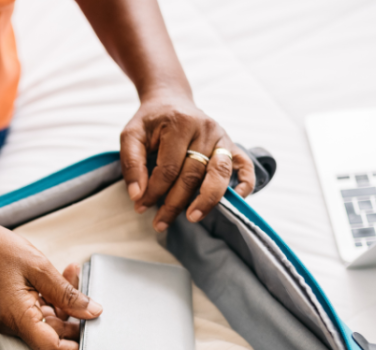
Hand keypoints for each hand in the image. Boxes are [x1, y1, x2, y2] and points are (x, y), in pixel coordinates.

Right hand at [0, 226, 100, 349]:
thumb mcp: (40, 268)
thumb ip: (68, 294)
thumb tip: (91, 311)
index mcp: (17, 316)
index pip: (50, 347)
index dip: (74, 349)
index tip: (93, 344)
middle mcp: (11, 324)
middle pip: (51, 336)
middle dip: (73, 320)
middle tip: (90, 301)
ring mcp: (10, 319)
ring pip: (47, 323)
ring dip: (64, 305)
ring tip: (72, 278)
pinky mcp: (11, 312)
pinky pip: (37, 314)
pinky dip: (51, 300)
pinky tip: (60, 280)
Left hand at [120, 90, 255, 230]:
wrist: (171, 101)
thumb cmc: (151, 122)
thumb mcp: (132, 135)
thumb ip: (131, 163)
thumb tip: (137, 195)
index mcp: (180, 123)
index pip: (168, 168)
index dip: (154, 192)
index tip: (140, 206)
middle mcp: (205, 129)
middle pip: (192, 175)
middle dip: (175, 203)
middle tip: (160, 223)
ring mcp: (222, 137)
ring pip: (218, 174)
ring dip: (206, 200)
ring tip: (192, 218)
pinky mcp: (232, 145)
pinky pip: (245, 166)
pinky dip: (245, 184)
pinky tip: (235, 201)